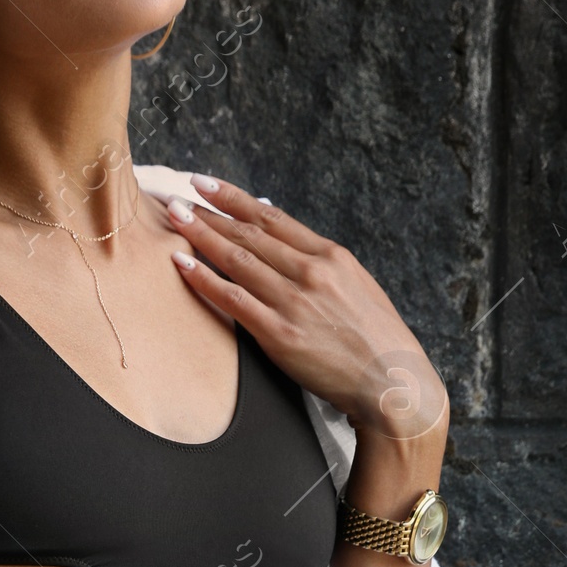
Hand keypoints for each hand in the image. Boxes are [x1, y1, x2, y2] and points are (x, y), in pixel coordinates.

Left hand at [163, 175, 448, 444]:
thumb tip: (285, 243)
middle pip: (249, 234)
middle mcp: (311, 272)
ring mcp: (295, 302)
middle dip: (208, 213)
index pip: (272, 217)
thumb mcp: (356, 286)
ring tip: (174, 220)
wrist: (392, 382)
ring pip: (237, 260)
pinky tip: (182, 264)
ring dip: (201, 237)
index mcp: (331, 256)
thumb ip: (321, 264)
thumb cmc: (375, 338)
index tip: (205, 184)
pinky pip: (233, 300)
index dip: (233, 199)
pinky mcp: (280, 335)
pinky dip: (204, 280)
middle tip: (176, 199)